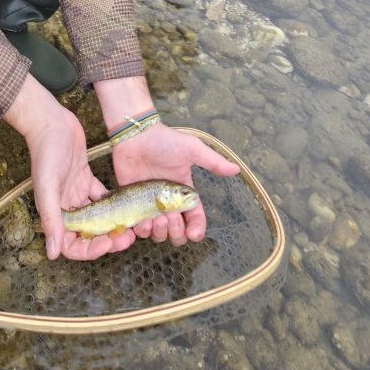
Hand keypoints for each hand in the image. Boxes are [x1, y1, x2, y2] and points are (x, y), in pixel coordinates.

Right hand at [5, 77, 134, 260]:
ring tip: (131, 225)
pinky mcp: (85, 179)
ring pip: (98, 218)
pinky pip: (102, 198)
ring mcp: (77, 193)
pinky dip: (114, 203)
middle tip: (127, 237)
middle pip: (89, 234)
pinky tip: (129, 203)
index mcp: (55, 213)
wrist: (51, 122)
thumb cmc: (46, 152)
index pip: (72, 245)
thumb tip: (53, 254)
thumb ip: (51, 218)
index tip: (109, 242)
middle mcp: (66, 207)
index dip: (90, 250)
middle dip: (108, 239)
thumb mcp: (47, 185)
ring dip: (114, 224)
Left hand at [111, 123, 239, 246]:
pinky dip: (142, 232)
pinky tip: (143, 222)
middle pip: (177, 232)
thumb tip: (236, 169)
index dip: (197, 229)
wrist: (135, 136)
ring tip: (156, 218)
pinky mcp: (133, 206)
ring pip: (159, 234)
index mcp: (183, 193)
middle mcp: (168, 203)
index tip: (194, 233)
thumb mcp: (192, 149)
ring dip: (160, 232)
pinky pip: (138, 230)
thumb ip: (213, 162)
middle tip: (170, 217)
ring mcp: (150, 205)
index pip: (195, 218)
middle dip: (176, 231)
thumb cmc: (164, 142)